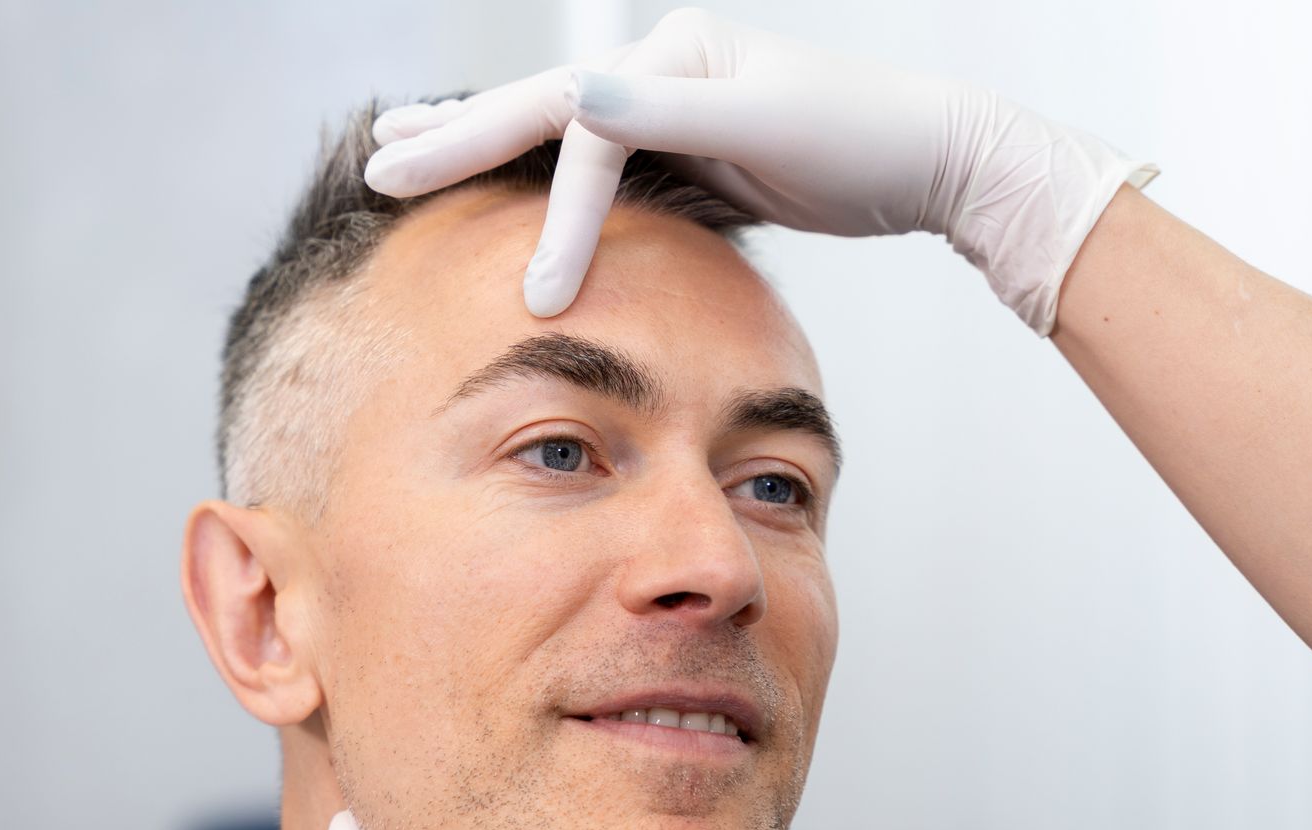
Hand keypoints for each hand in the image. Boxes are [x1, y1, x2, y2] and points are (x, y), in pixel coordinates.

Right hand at [365, 7, 1156, 333]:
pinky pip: (600, 173)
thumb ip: (670, 115)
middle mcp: (663, 73)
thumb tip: (578, 91)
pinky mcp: (692, 155)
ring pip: (558, 137)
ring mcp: (675, 111)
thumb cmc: (862, 140)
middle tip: (376, 162)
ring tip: (409, 153)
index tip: (538, 293)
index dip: (556, 212)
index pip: (582, 132)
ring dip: (484, 150)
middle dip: (458, 140)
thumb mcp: (765, 125)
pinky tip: (515, 200)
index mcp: (673, 55)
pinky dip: (549, 187)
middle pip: (539, 109)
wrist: (935, 159)